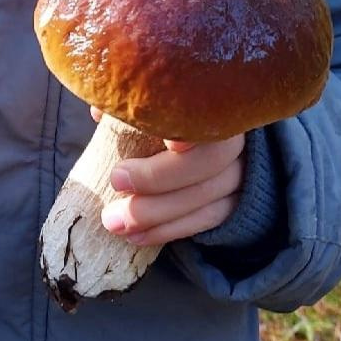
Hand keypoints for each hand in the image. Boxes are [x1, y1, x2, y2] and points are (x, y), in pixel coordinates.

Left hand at [92, 108, 245, 245]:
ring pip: (206, 197)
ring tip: (114, 222)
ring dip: (156, 214)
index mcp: (214, 104)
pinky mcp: (236, 201)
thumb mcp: (145, 103)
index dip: (193, 129)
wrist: (198, 141)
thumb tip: (100, 110)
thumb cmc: (161, 116)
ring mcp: (241, 173)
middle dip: (159, 177)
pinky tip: (136, 236)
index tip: (170, 143)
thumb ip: (126, 105)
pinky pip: (207, 220)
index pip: (212, 114)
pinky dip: (169, 230)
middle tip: (115, 181)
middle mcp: (234, 138)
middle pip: (211, 161)